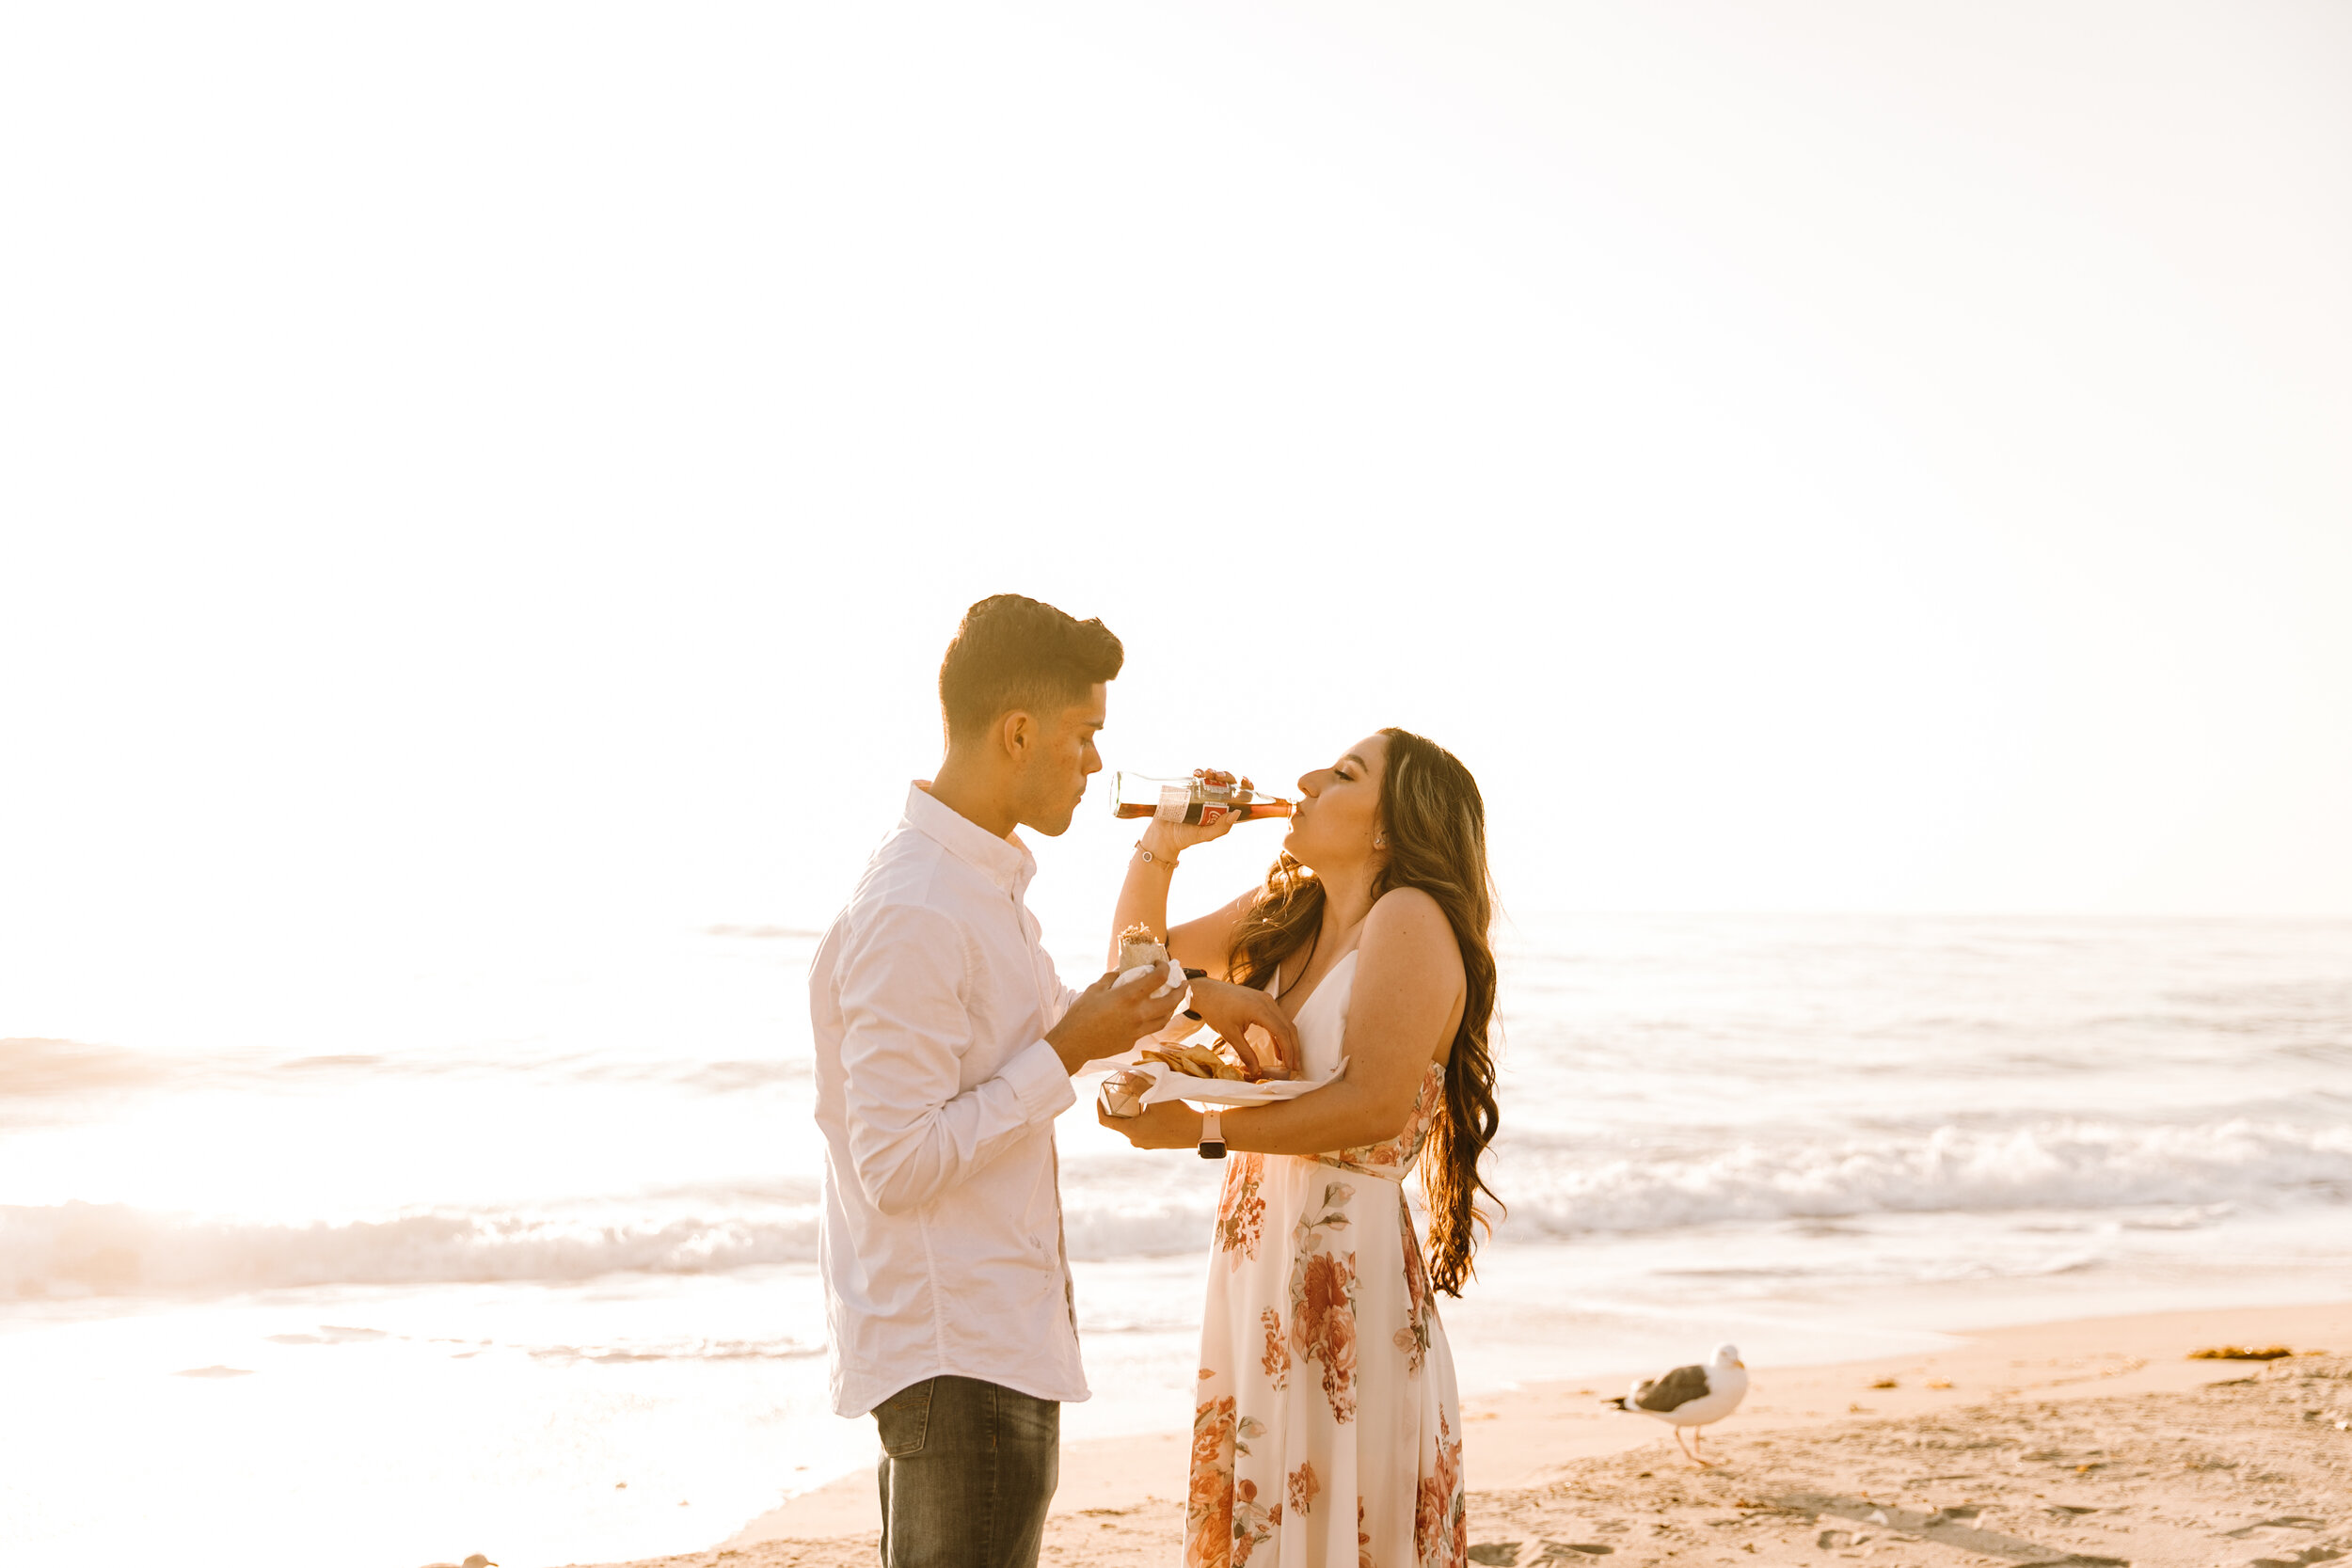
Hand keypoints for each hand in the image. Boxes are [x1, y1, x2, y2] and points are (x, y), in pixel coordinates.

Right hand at [1047, 962, 1183, 1072]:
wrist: (1074, 1043)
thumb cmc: (1081, 1014)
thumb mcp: (1095, 989)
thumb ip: (1112, 978)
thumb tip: (1121, 971)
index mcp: (1129, 996)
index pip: (1159, 978)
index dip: (1164, 968)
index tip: (1162, 964)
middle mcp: (1139, 1013)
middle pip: (1171, 1001)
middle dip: (1181, 990)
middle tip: (1184, 984)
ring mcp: (1138, 1030)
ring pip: (1165, 1019)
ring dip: (1172, 1008)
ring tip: (1172, 1001)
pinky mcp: (1133, 1041)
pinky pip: (1149, 1029)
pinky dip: (1153, 1020)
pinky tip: (1148, 1016)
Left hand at [1096, 1095, 1204, 1149]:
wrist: (1198, 1132)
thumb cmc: (1177, 1116)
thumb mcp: (1156, 1097)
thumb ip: (1138, 1085)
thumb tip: (1125, 1074)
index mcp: (1131, 1131)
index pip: (1105, 1121)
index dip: (1100, 1107)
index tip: (1100, 1095)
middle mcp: (1135, 1140)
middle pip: (1118, 1121)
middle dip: (1118, 1105)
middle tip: (1122, 1090)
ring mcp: (1145, 1143)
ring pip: (1130, 1124)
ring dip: (1131, 1110)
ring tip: (1136, 1095)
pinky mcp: (1154, 1142)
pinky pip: (1140, 1128)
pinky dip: (1139, 1117)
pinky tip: (1148, 1105)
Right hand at [1137, 773, 1268, 859]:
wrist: (1162, 836)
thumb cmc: (1186, 837)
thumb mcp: (1206, 835)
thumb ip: (1221, 827)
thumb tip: (1238, 812)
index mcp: (1222, 810)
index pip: (1238, 795)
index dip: (1245, 786)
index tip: (1244, 780)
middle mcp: (1213, 799)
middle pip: (1225, 782)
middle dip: (1226, 775)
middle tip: (1220, 777)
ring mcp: (1200, 793)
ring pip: (1211, 776)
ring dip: (1213, 771)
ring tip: (1208, 773)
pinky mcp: (1187, 788)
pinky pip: (1196, 776)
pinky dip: (1198, 772)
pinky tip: (1197, 773)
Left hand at [1186, 978, 1301, 1079]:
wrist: (1206, 992)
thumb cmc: (1215, 1010)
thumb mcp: (1229, 1034)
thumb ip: (1245, 1053)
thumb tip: (1256, 1071)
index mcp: (1260, 1009)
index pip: (1282, 1032)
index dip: (1289, 1051)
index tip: (1289, 1068)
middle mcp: (1267, 1002)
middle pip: (1288, 1028)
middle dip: (1293, 1049)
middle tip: (1295, 1068)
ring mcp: (1266, 1000)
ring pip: (1285, 1023)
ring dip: (1288, 1042)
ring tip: (1289, 1062)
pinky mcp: (1263, 1001)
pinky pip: (1277, 1019)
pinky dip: (1279, 1034)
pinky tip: (1278, 1050)